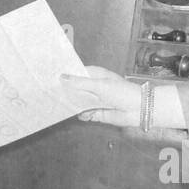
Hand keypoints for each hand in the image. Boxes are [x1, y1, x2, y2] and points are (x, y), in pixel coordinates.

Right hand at [60, 65, 187, 139]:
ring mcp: (94, 100)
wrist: (139, 109)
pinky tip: (78, 114)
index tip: (49, 77)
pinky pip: (83, 114)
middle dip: (65, 91)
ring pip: (77, 102)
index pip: (74, 73)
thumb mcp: (99, 85)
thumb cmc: (122, 92)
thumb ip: (79, 83)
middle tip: (49, 93)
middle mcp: (92, 87)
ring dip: (71, 104)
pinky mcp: (96, 113)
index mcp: (93, 74)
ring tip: (59, 105)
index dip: (63, 75)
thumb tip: (61, 77)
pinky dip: (80, 114)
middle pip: (74, 88)